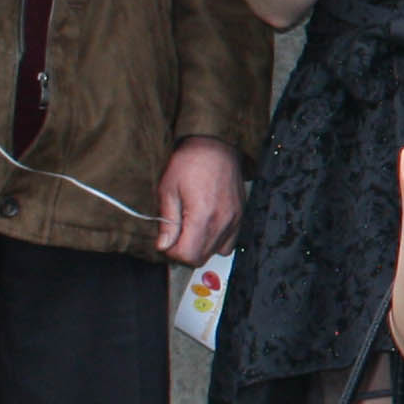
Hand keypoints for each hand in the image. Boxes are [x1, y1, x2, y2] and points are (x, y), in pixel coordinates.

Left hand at [155, 137, 243, 264]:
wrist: (215, 145)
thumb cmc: (190, 162)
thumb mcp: (168, 190)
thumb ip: (167, 222)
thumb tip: (163, 245)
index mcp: (202, 216)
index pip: (187, 255)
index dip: (172, 252)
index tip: (166, 240)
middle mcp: (222, 221)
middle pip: (201, 257)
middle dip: (184, 251)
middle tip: (175, 234)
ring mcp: (234, 219)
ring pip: (216, 252)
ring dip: (200, 247)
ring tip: (190, 229)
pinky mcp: (240, 216)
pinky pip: (229, 242)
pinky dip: (216, 241)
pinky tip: (206, 226)